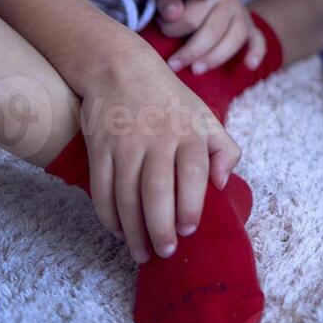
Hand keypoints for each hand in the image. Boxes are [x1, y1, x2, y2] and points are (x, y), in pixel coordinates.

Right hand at [74, 45, 241, 263]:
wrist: (121, 68)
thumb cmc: (171, 101)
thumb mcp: (206, 117)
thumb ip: (224, 150)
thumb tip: (223, 184)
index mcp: (189, 131)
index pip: (192, 172)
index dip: (191, 204)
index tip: (190, 230)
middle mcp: (156, 138)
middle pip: (156, 189)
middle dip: (160, 227)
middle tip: (167, 252)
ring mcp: (124, 143)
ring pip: (125, 195)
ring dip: (133, 230)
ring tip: (143, 254)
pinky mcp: (98, 147)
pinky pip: (100, 189)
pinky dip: (108, 215)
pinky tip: (120, 232)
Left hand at [155, 0, 266, 74]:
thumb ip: (167, 0)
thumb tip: (172, 13)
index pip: (191, 16)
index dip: (172, 29)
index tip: (159, 27)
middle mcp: (228, 0)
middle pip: (213, 31)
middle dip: (191, 51)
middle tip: (173, 65)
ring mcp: (242, 14)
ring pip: (236, 38)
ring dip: (216, 57)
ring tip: (196, 70)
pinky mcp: (251, 27)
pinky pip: (259, 40)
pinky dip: (256, 53)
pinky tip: (249, 65)